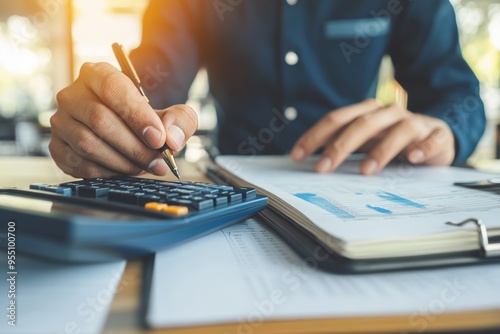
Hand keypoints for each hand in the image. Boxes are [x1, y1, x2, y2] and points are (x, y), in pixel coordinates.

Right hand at [50, 62, 197, 177]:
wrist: (127, 129)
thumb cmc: (146, 119)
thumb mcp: (171, 113)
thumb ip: (180, 120)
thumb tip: (172, 138)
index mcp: (98, 74)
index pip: (112, 89)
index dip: (137, 116)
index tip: (158, 138)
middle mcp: (73, 95)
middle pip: (100, 120)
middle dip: (134, 146)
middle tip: (157, 161)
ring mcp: (61, 122)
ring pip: (88, 144)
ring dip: (122, 162)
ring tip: (144, 166)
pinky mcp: (57, 147)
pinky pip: (79, 164)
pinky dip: (107, 172)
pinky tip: (125, 170)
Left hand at [291, 99, 454, 174]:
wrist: (436, 135)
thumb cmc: (392, 140)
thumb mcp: (365, 141)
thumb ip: (343, 145)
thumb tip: (312, 160)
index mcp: (366, 112)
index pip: (335, 120)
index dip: (315, 136)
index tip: (297, 155)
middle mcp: (388, 113)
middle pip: (361, 124)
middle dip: (339, 146)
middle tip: (322, 168)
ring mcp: (414, 122)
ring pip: (397, 130)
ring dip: (380, 151)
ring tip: (365, 171)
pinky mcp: (436, 135)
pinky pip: (432, 140)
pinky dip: (423, 148)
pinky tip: (414, 158)